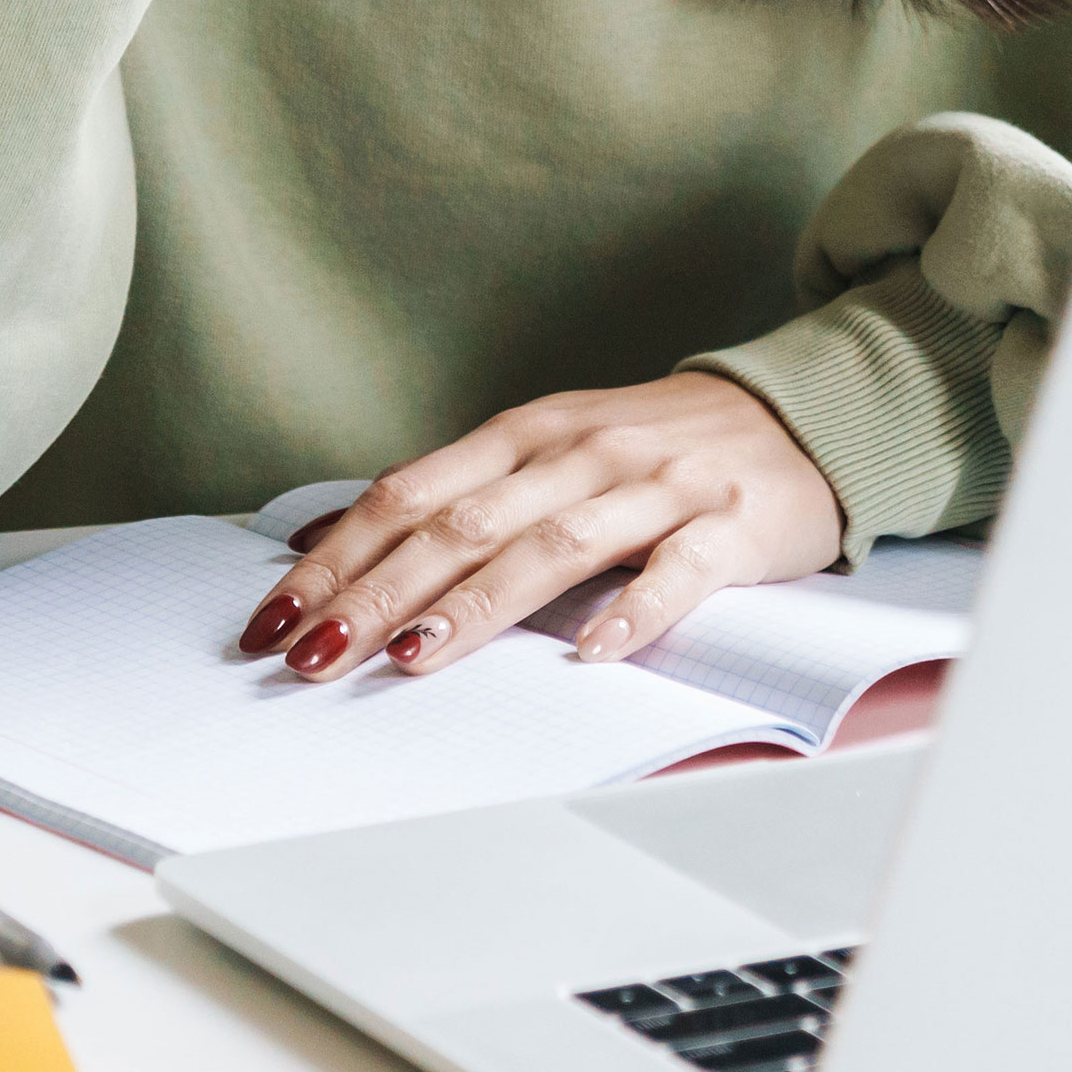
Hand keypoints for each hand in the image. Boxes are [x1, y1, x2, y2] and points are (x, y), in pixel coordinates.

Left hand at [236, 378, 842, 682]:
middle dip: (377, 593)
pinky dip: (634, 611)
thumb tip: (329, 536)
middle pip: (463, 524)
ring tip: (413, 656)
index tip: (274, 618)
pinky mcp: (730, 524)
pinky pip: (678, 572)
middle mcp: (582, 451)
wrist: (797, 414)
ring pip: (553, 544)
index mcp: (528, 434)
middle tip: (311, 657)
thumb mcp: (548, 449)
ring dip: (477, 603)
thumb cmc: (654, 447)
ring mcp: (657, 485)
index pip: (411, 494)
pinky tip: (592, 653)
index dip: (338, 556)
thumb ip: (455, 491)